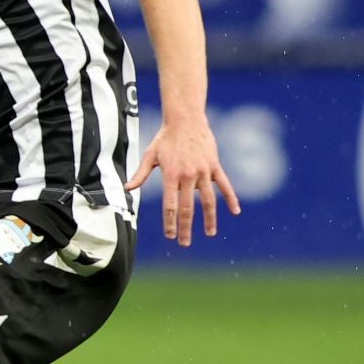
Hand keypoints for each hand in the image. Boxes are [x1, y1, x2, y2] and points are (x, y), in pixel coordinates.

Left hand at [127, 116, 241, 246]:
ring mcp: (203, 171)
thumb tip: (128, 189)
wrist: (185, 120)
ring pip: (208, 200)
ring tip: (210, 233)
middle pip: (188, 207)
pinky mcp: (214, 166)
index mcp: (171, 175)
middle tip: (184, 243)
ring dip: (209, 219)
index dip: (170, 222)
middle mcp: (188, 175)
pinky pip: (225, 185)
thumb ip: (140, 174)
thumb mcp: (150, 155)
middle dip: (186, 227)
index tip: (170, 236)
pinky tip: (235, 211)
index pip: (170, 204)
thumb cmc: (165, 138)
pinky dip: (231, 198)